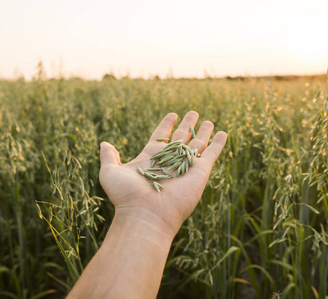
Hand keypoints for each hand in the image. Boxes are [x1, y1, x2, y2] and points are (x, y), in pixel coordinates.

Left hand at [99, 111, 226, 237]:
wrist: (146, 215)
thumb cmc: (126, 196)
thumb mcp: (111, 173)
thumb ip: (109, 157)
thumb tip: (104, 143)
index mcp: (150, 158)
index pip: (161, 136)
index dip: (167, 125)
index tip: (172, 114)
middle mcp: (169, 161)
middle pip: (181, 138)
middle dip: (187, 125)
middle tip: (193, 112)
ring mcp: (185, 166)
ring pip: (197, 144)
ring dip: (204, 132)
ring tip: (208, 121)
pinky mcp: (200, 172)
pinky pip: (211, 154)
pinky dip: (218, 144)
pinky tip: (223, 133)